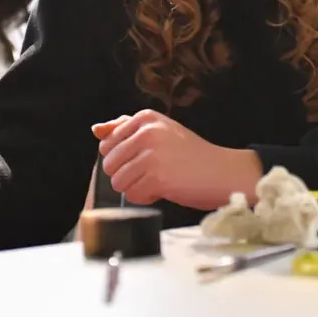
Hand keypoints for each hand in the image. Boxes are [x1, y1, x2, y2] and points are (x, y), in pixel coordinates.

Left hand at [92, 110, 262, 209]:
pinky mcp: (157, 178)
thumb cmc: (191, 154)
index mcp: (145, 118)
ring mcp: (152, 155)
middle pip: (109, 164)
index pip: (107, 143)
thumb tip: (96, 130)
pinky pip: (132, 195)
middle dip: (126, 174)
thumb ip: (125, 128)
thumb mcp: (159, 131)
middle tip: (152, 172)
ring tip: (158, 181)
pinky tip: (163, 190)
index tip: (145, 158)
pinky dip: (145, 198)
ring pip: (118, 181)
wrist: (222, 171)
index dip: (123, 158)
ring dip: (135, 187)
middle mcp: (147, 132)